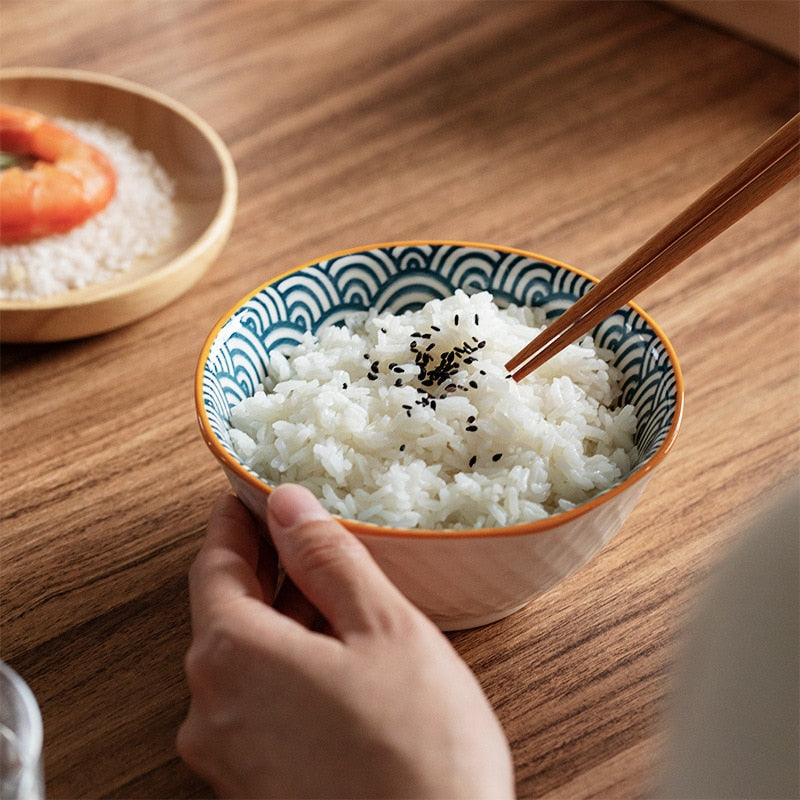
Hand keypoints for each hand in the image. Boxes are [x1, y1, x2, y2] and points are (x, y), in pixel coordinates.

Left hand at [177, 485, 514, 798]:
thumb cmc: (418, 753)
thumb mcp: (382, 630)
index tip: (244, 497)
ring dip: (279, 619)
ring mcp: (228, 757)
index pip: (216, 565)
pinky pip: (255, 704)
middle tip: (299, 536)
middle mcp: (211, 709)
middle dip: (263, 569)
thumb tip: (289, 505)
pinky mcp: (253, 788)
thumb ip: (328, 559)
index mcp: (233, 656)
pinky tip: (331, 659)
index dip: (234, 524)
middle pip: (225, 613)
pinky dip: (284, 666)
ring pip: (244, 660)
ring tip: (329, 593)